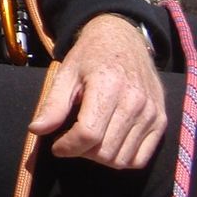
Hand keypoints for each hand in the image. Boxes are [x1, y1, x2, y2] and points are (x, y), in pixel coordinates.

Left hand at [29, 13, 166, 168]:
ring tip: (89, 141)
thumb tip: (36, 130)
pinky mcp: (161, 121)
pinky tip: (108, 144)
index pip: (88, 133)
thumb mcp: (67, 73)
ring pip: (122, 159)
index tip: (57, 146)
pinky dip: (122, 159)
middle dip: (82, 152)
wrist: (123, 38)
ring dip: (100, 158)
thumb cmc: (91, 55)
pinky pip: (141, 158)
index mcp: (108, 86)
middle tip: (72, 141)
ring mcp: (151, 113)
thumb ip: (53, 104)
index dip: (68, 146)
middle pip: (106, 151)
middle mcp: (134, 102)